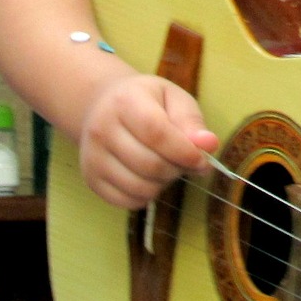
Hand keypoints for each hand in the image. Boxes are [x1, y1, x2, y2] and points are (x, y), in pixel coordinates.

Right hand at [78, 74, 218, 208]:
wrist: (104, 105)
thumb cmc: (147, 102)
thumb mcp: (173, 99)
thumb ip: (192, 122)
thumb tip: (209, 145)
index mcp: (125, 102)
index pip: (156, 133)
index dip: (183, 151)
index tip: (202, 160)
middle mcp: (101, 130)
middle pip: (149, 164)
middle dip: (177, 169)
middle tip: (185, 161)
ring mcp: (92, 157)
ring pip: (139, 187)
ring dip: (164, 183)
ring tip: (167, 166)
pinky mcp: (91, 179)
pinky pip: (127, 201)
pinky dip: (147, 196)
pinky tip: (150, 178)